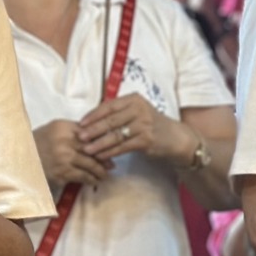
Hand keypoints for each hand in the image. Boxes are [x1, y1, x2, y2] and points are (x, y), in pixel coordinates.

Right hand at [34, 118, 112, 191]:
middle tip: (112, 164)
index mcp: (64, 127)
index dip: (102, 141)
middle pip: (92, 149)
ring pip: (89, 164)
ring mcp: (63, 158)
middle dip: (104, 158)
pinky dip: (90, 179)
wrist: (20, 158)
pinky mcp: (61, 172)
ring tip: (105, 174)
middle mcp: (64, 141)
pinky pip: (81, 176)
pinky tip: (94, 181)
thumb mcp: (55, 129)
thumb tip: (96, 136)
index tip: (110, 146)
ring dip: (100, 171)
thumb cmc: (39, 142)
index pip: (90, 133)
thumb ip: (74, 130)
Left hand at [80, 92, 198, 168]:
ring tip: (87, 149)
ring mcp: (143, 125)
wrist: (175, 138)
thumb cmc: (152, 124)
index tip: (81, 122)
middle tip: (80, 137)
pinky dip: (110, 152)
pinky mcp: (146, 140)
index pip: (109, 106)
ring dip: (99, 143)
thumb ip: (118, 113)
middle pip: (110, 121)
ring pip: (115, 135)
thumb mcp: (137, 112)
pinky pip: (122, 147)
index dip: (93, 115)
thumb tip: (91, 120)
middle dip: (93, 130)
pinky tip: (101, 156)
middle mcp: (139, 110)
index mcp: (134, 100)